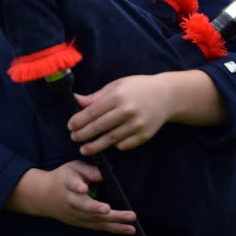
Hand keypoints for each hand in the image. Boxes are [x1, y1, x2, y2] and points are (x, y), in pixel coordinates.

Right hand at [5, 160, 135, 234]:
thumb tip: (103, 174)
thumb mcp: (72, 167)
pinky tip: (127, 228)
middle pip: (85, 206)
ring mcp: (76, 215)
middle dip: (98, 209)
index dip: (78, 186)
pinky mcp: (81, 223)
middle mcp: (71, 201)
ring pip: (94, 220)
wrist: (45, 196)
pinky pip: (98, 227)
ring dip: (113, 223)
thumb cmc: (63, 178)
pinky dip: (112, 229)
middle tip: (110, 209)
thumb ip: (88, 170)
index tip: (84, 188)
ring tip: (130, 224)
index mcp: (67, 183)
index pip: (72, 184)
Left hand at [68, 71, 227, 154]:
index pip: (93, 112)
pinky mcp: (144, 135)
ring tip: (84, 149)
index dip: (79, 120)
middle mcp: (127, 111)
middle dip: (83, 134)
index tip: (70, 126)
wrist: (166, 96)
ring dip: (95, 146)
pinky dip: (115, 146)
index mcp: (118, 96)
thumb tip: (75, 100)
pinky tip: (107, 145)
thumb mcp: (117, 85)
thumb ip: (96, 96)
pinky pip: (125, 145)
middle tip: (74, 138)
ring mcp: (137, 124)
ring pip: (111, 139)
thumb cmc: (138, 87)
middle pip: (99, 127)